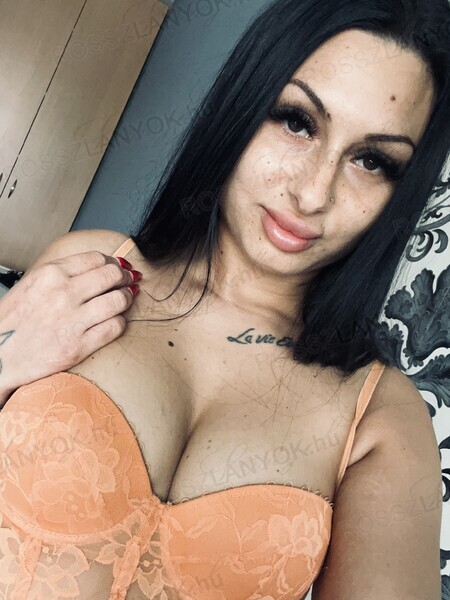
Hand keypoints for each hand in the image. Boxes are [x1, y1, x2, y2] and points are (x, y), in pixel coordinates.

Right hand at [0, 250, 140, 403]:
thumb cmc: (13, 322)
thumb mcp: (33, 285)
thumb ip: (64, 274)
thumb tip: (99, 266)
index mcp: (50, 274)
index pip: (97, 259)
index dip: (113, 263)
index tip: (119, 268)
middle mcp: (63, 294)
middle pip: (112, 276)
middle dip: (125, 278)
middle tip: (129, 282)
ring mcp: (72, 320)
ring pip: (119, 300)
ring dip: (127, 299)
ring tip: (125, 301)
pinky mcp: (79, 346)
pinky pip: (115, 327)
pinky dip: (120, 322)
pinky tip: (115, 321)